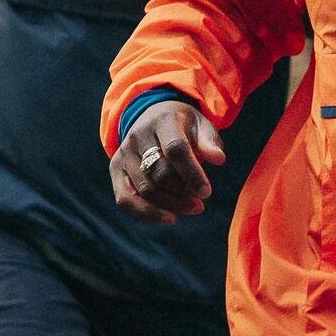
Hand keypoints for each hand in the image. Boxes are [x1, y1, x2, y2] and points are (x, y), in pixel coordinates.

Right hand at [111, 98, 225, 221]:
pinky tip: (170, 218)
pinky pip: (125, 199)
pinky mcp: (116, 170)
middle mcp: (138, 136)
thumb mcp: (201, 126)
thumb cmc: (184, 127)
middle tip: (200, 202)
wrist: (153, 117)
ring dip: (171, 205)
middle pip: (160, 173)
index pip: (176, 149)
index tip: (206, 193)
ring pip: (146, 189)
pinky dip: (147, 214)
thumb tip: (219, 159)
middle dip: (183, 193)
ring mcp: (124, 153)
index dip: (192, 174)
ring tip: (192, 207)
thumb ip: (210, 142)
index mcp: (163, 121)